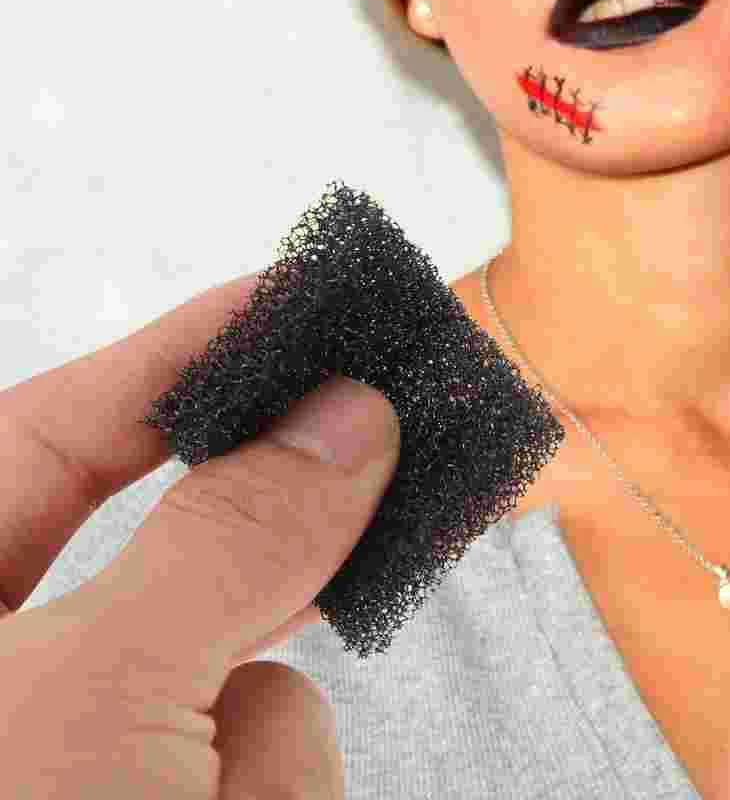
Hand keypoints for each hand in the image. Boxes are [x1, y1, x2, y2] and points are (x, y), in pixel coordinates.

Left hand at [1, 274, 400, 798]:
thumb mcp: (90, 697)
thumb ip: (225, 541)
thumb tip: (347, 415)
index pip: (46, 433)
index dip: (171, 352)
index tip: (290, 290)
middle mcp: (19, 676)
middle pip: (179, 545)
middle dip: (270, 519)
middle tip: (383, 417)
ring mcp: (104, 762)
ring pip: (249, 667)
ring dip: (258, 735)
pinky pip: (274, 756)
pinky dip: (275, 799)